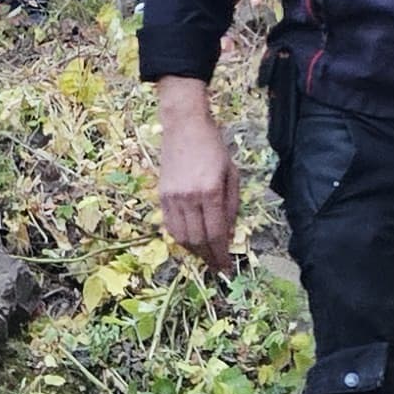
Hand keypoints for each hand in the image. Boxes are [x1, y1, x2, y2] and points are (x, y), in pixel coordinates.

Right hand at [155, 82, 237, 270]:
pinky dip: (180, 238)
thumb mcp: (231, 173)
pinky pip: (170, 225)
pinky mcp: (162, 194)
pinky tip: (190, 241)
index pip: (216, 233)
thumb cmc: (213, 146)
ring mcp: (172, 197)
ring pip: (181, 236)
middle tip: (217, 267)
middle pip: (198, 239)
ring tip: (205, 256)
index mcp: (210, 191)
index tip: (227, 267)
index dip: (221, 254)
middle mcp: (189, 197)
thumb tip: (227, 233)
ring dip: (194, 251)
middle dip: (209, 257)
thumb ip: (231, 205)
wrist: (184, 125)